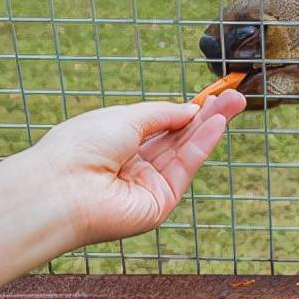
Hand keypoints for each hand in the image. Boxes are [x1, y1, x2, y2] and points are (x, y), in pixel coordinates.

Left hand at [36, 90, 246, 244]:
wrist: (63, 187)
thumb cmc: (81, 147)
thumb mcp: (125, 117)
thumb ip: (162, 114)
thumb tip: (190, 109)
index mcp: (117, 142)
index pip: (160, 125)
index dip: (185, 110)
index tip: (210, 95)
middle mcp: (134, 165)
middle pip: (178, 137)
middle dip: (206, 116)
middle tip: (235, 96)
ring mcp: (148, 185)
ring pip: (186, 151)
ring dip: (211, 127)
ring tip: (236, 103)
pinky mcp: (160, 203)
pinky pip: (185, 169)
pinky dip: (203, 146)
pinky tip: (217, 125)